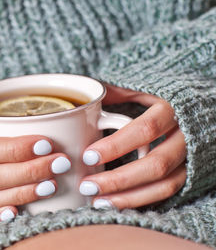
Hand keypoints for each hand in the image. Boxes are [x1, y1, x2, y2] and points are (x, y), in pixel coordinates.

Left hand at [79, 84, 186, 208]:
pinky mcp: (191, 171)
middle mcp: (187, 135)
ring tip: (98, 201)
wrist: (205, 104)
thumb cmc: (168, 93)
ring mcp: (192, 156)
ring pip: (165, 184)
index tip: (89, 156)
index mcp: (173, 107)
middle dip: (119, 179)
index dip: (116, 145)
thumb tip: (84, 99)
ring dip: (129, 197)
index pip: (146, 129)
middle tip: (88, 185)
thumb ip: (117, 91)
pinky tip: (117, 202)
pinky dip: (143, 200)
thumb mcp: (144, 85)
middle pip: (157, 164)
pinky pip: (169, 191)